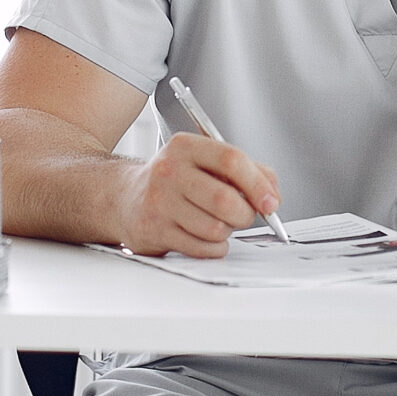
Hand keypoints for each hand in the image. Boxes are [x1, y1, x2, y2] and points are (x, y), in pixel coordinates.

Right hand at [116, 131, 281, 259]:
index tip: (270, 202)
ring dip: (226, 232)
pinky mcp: (154, 231)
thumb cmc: (174, 180)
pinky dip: (213, 247)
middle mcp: (169, 171)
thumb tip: (272, 193)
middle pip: (225, 200)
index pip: (231, 160)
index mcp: (186, 147)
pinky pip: (202, 248)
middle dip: (245, 214)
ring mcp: (159, 202)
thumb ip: (246, 170)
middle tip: (244, 215)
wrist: (124, 197)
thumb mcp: (205, 161)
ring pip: (215, 228)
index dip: (257, 184)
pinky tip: (205, 237)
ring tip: (217, 223)